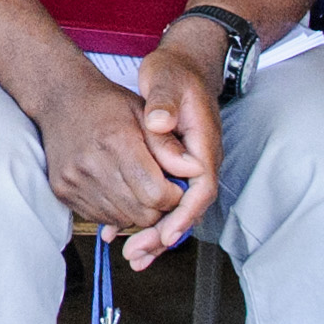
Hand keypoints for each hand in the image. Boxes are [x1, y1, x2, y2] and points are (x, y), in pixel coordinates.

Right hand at [36, 69, 188, 251]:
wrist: (60, 99)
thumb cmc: (106, 104)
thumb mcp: (144, 113)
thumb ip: (169, 145)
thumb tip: (195, 171)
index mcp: (116, 141)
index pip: (156, 194)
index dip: (173, 196)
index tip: (174, 185)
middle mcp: (91, 165)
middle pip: (141, 213)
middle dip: (157, 207)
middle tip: (158, 187)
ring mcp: (74, 181)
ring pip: (122, 220)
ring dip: (136, 210)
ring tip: (136, 185)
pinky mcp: (62, 192)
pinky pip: (100, 218)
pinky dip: (114, 210)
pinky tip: (116, 187)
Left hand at [124, 23, 227, 267]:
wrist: (182, 66)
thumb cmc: (175, 73)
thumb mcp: (167, 80)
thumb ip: (164, 103)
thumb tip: (158, 123)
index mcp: (203, 144)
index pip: (200, 189)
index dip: (183, 214)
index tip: (164, 233)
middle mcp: (198, 162)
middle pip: (187, 209)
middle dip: (163, 235)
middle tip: (138, 254)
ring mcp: (186, 167)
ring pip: (174, 210)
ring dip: (153, 234)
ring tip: (132, 256)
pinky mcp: (172, 169)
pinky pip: (161, 200)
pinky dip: (144, 218)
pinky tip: (121, 233)